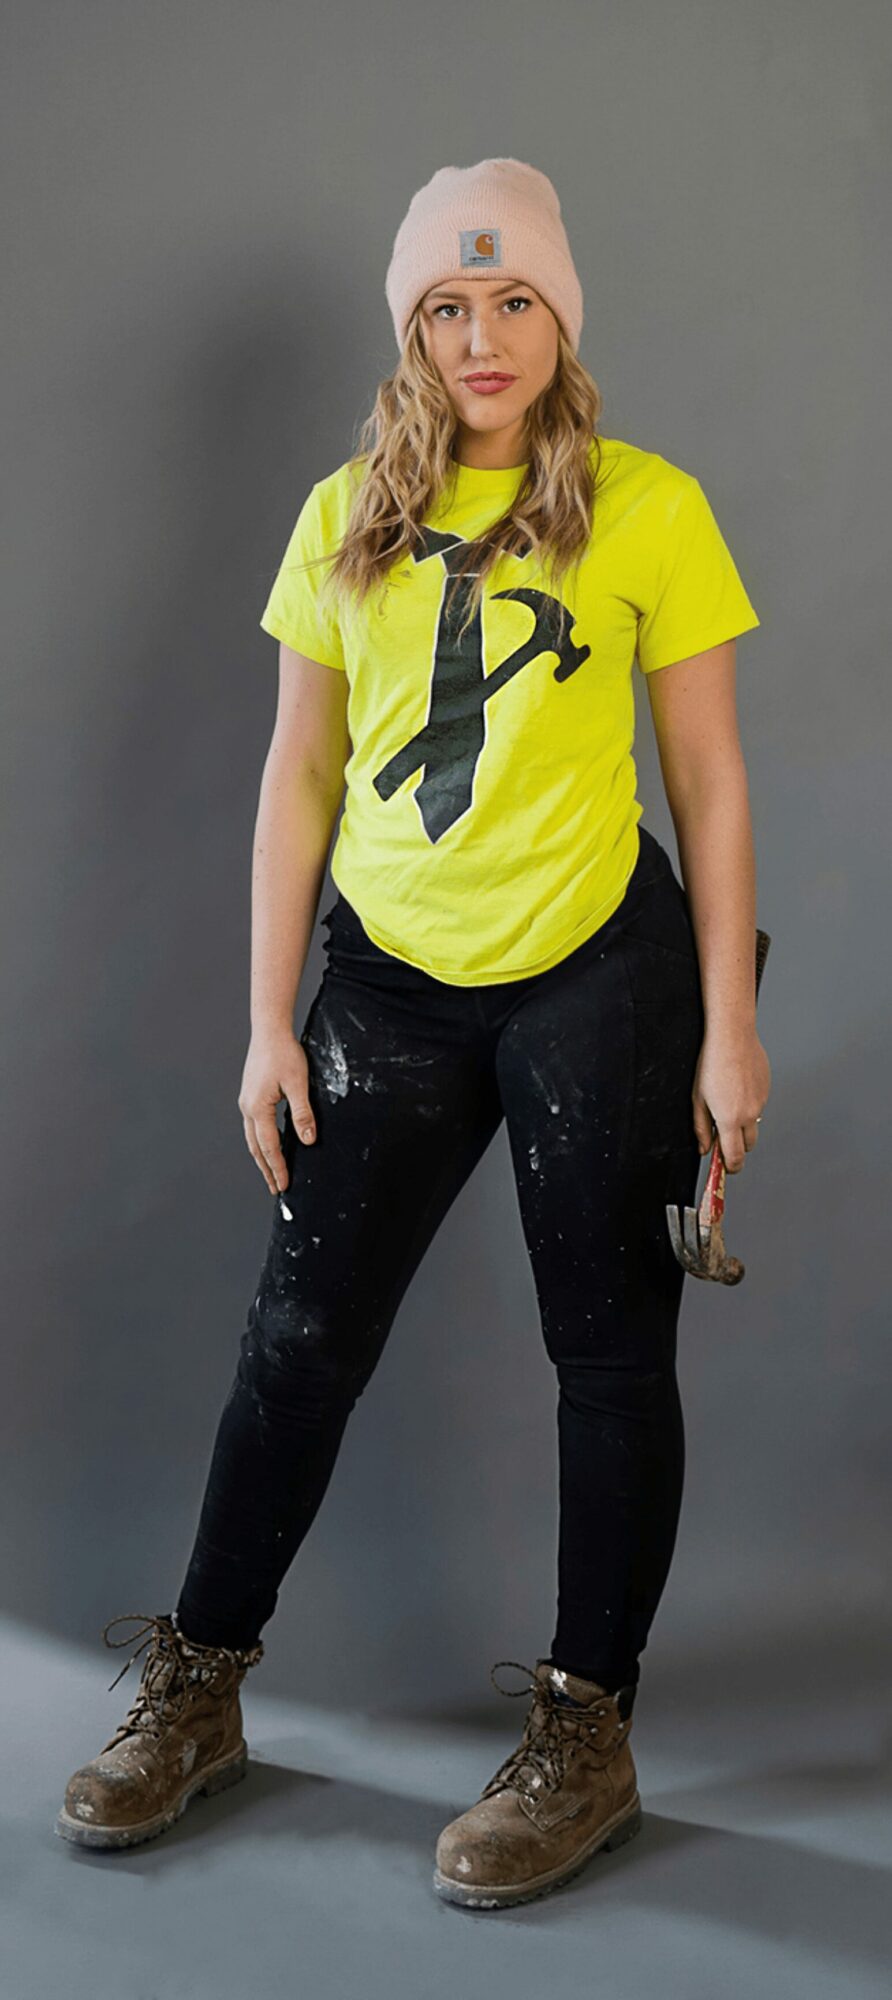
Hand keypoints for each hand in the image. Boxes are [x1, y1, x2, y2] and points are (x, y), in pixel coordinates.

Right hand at [238, 1031, 316, 1195]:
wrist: (269, 1031)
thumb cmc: (284, 1053)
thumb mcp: (298, 1084)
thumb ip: (302, 1114)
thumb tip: (308, 1140)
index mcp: (257, 1108)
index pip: (269, 1147)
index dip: (277, 1168)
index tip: (284, 1185)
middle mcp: (247, 1107)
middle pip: (256, 1147)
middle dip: (266, 1169)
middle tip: (276, 1188)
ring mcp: (246, 1102)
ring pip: (252, 1138)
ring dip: (262, 1157)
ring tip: (271, 1172)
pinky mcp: (250, 1095)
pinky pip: (254, 1126)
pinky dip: (260, 1141)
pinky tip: (268, 1144)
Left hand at [692, 1026, 770, 1174]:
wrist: (733, 1037)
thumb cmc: (711, 1064)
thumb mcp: (697, 1099)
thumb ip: (701, 1128)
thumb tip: (705, 1148)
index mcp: (730, 1120)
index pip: (735, 1157)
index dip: (730, 1167)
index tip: (725, 1167)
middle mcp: (750, 1115)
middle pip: (748, 1146)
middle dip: (736, 1146)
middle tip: (723, 1138)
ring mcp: (761, 1102)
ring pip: (754, 1124)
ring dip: (742, 1124)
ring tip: (727, 1102)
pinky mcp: (767, 1090)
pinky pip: (759, 1106)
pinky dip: (749, 1105)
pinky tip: (737, 1087)